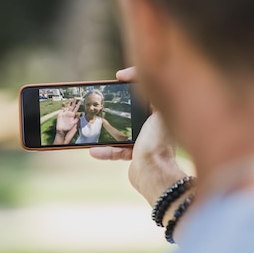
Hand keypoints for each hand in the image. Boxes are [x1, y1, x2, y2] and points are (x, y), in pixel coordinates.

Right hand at [56, 99, 81, 134]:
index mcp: (72, 115)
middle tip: (75, 98)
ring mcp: (65, 113)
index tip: (80, 101)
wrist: (62, 130)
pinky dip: (63, 106)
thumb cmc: (68, 127)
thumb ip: (77, 119)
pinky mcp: (61, 114)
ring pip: (67, 106)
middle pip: (72, 106)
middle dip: (73, 102)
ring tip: (70, 99)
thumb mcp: (74, 123)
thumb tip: (80, 113)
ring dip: (68, 103)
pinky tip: (63, 103)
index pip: (76, 109)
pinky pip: (62, 109)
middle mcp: (69, 113)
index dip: (78, 105)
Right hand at [90, 67, 186, 206]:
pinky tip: (94, 151)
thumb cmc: (157, 144)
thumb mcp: (158, 113)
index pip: (150, 87)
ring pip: (121, 130)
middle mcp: (154, 124)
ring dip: (106, 131)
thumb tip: (142, 78)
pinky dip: (106, 151)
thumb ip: (154, 94)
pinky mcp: (135, 154)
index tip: (118, 78)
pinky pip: (117, 150)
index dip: (135, 77)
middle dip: (116, 104)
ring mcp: (144, 139)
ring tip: (93, 125)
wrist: (154, 175)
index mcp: (160, 112)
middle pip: (132, 108)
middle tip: (101, 100)